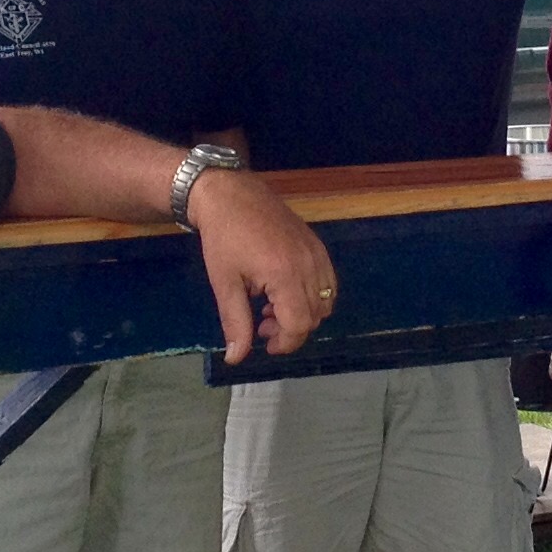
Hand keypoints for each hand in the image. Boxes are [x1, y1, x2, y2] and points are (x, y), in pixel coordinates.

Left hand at [184, 168, 336, 361]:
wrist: (231, 193)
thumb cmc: (223, 237)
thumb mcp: (224, 283)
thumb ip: (236, 322)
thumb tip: (236, 358)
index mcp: (284, 274)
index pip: (300, 324)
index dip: (286, 342)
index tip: (265, 344)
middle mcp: (308, 264)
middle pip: (315, 316)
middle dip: (290, 329)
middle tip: (261, 323)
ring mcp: (316, 253)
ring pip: (326, 301)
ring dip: (303, 313)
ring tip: (271, 306)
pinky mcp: (317, 245)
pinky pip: (328, 282)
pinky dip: (313, 295)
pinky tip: (285, 290)